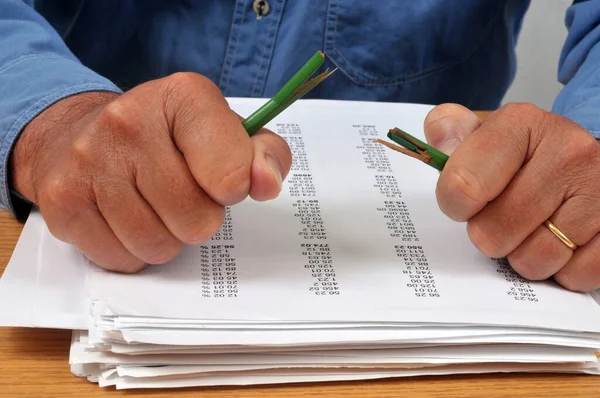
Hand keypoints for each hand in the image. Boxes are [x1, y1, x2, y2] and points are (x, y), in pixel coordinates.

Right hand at [9, 73, 291, 272]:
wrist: (78, 135)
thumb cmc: (166, 138)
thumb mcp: (224, 132)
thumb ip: (263, 154)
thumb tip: (267, 183)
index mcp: (183, 96)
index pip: (231, 173)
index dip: (235, 189)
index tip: (225, 183)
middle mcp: (129, 120)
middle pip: (197, 219)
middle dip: (198, 217)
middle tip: (183, 194)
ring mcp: (89, 161)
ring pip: (158, 245)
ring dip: (165, 237)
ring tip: (153, 206)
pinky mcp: (62, 202)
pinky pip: (122, 259)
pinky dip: (131, 251)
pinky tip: (124, 218)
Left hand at [424, 103, 599, 291]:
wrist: (584, 161)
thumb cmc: (525, 154)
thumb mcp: (484, 134)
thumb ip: (450, 131)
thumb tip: (438, 137)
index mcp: (521, 124)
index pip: (461, 187)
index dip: (455, 205)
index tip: (465, 202)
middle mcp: (567, 151)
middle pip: (493, 232)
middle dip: (489, 234)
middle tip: (501, 217)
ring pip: (533, 260)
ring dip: (524, 256)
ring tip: (532, 229)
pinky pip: (574, 276)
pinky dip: (561, 271)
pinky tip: (562, 243)